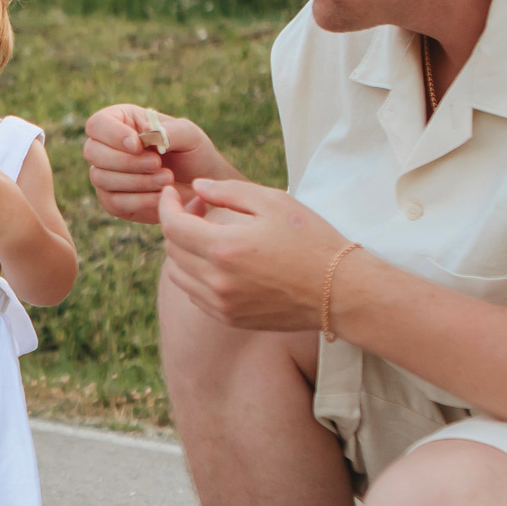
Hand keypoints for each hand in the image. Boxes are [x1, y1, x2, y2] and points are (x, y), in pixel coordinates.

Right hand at [83, 104, 212, 223]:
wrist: (201, 187)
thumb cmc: (194, 154)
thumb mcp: (189, 135)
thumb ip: (169, 131)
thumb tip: (144, 133)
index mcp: (121, 122)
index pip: (97, 124)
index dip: (112, 134)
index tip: (138, 145)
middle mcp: (107, 148)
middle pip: (92, 151)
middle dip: (126, 161)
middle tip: (157, 164)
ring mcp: (107, 176)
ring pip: (100, 177)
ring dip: (136, 180)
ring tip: (167, 179)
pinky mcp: (113, 202)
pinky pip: (112, 202)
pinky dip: (139, 200)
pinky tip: (161, 196)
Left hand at [157, 178, 351, 330]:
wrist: (340, 291)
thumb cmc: (312, 240)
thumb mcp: (274, 202)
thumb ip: (229, 191)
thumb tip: (197, 187)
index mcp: (224, 249)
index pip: (172, 225)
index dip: (166, 205)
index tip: (171, 193)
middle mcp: (216, 281)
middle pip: (172, 249)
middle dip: (178, 223)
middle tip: (200, 207)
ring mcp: (222, 304)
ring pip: (178, 275)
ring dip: (183, 250)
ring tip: (208, 233)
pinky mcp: (230, 318)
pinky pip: (195, 295)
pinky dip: (195, 274)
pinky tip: (217, 260)